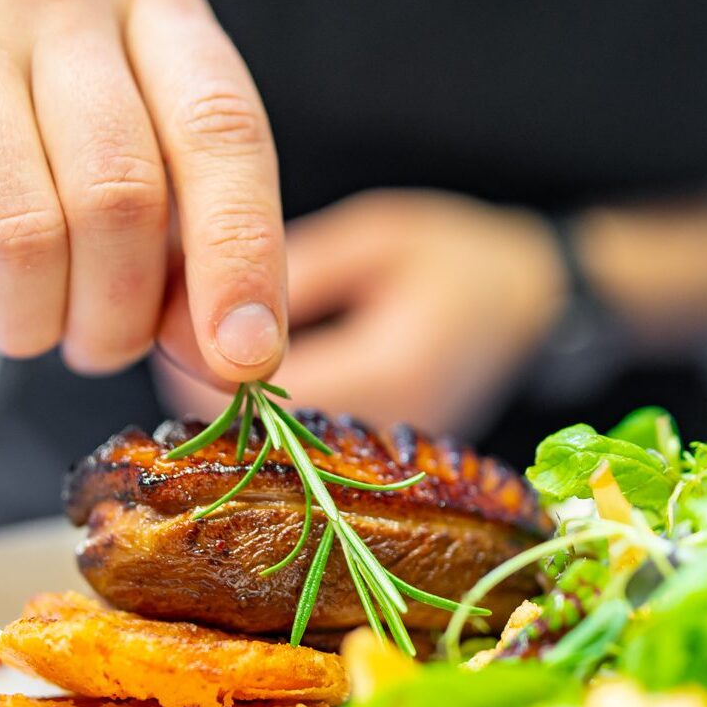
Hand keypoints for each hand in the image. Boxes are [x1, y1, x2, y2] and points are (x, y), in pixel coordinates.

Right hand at [0, 0, 285, 381]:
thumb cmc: (39, 168)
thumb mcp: (151, 206)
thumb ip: (203, 274)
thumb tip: (237, 362)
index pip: (221, 128)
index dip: (239, 257)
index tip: (243, 358)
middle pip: (119, 193)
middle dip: (115, 314)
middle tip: (94, 345)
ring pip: (21, 236)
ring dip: (27, 324)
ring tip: (17, 315)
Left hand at [157, 190, 567, 435]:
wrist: (540, 304)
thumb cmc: (464, 258)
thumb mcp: (376, 238)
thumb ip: (295, 274)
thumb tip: (202, 300)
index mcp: (387, 376)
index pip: (256, 402)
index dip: (197, 366)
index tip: (165, 321)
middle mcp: (385, 439)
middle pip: (259, 447)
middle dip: (209, 395)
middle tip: (172, 334)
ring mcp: (387, 466)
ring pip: (280, 461)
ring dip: (238, 414)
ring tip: (207, 351)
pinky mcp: (382, 467)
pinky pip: (308, 457)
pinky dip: (272, 422)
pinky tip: (254, 377)